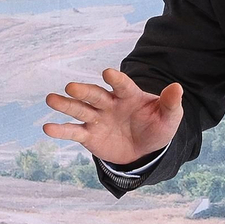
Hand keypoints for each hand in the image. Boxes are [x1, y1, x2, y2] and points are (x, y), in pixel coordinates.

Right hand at [42, 68, 183, 165]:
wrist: (143, 149)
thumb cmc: (156, 127)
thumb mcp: (169, 117)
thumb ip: (171, 103)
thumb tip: (177, 87)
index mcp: (128, 95)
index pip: (121, 85)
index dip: (116, 79)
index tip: (108, 74)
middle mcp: (109, 103)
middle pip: (94, 95)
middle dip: (84, 91)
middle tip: (71, 87)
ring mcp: (97, 118)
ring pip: (79, 110)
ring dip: (65, 104)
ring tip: (51, 99)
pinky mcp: (88, 135)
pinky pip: (73, 132)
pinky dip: (60, 130)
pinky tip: (47, 128)